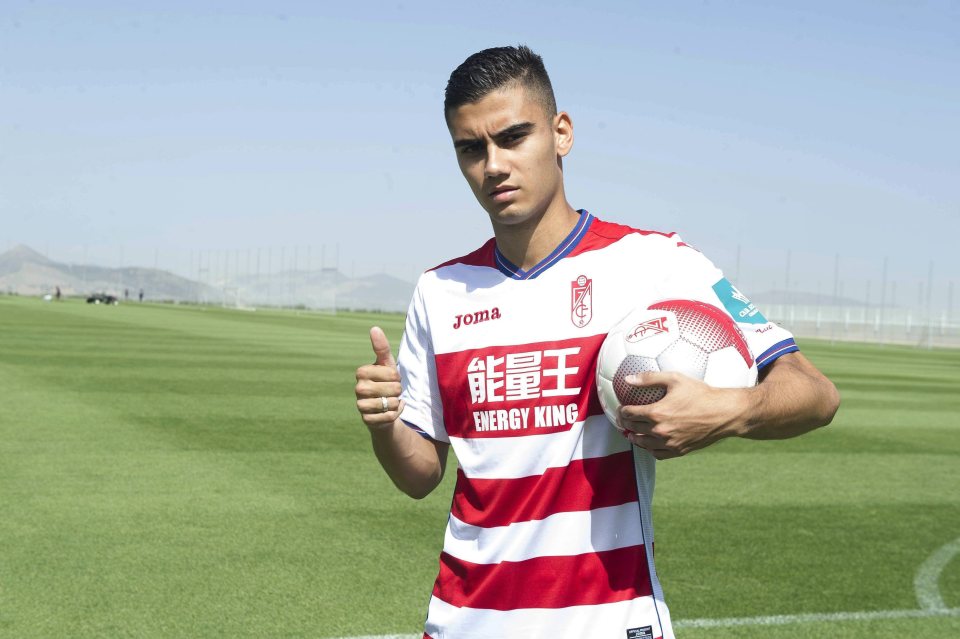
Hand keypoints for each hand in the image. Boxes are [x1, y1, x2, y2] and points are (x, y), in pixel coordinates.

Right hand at [355, 327, 405, 429]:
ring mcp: (360, 405)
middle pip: (394, 389)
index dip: (397, 377)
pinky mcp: (366, 420)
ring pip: (391, 403)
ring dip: (395, 403)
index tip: (390, 378)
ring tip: (389, 400)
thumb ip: (381, 347)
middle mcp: (358, 388)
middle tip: (391, 391)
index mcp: (361, 371)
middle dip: (398, 391)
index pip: (392, 373)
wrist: (382, 407)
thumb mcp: (386, 364)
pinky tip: (389, 411)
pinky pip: (389, 417)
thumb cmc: (385, 382)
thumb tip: (374, 328)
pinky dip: (394, 414)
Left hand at [617, 371, 746, 459]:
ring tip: (632, 434)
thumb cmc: (701, 394)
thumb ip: (649, 378)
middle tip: (623, 420)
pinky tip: (650, 444)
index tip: (621, 408)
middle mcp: (660, 431)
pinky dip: (650, 449)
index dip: (622, 411)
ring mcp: (669, 443)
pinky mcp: (679, 451)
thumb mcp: (675, 379)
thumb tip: (628, 379)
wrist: (723, 413)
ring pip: (643, 444)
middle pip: (634, 428)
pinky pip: (658, 454)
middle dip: (626, 423)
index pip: (629, 414)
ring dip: (635, 438)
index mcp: (656, 413)